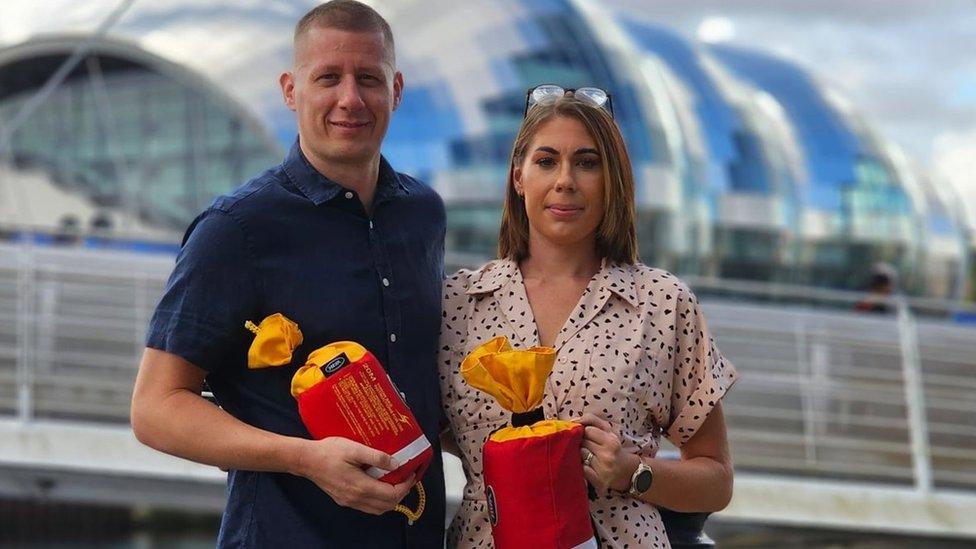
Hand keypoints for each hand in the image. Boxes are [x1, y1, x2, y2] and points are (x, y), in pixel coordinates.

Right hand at [294, 437, 413, 514]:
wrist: (306, 461)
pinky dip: (379, 501)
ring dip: (390, 499)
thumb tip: (396, 464)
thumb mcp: (355, 449)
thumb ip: (377, 457)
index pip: (391, 495)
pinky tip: (379, 487)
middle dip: (401, 493)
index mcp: (361, 486)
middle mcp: (356, 498)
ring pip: (377, 509)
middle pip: (387, 506)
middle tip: (406, 478)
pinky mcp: (344, 500)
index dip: (405, 486)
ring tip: (396, 483)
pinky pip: (368, 507)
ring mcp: (349, 502)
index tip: (411, 474)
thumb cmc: (329, 452)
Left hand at [575, 413, 638, 492]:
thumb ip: (592, 419)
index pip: (588, 430)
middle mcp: (608, 455)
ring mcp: (603, 470)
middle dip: (584, 443)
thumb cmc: (612, 447)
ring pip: (581, 455)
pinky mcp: (598, 481)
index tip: (590, 436)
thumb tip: (574, 419)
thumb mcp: (607, 430)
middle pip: (583, 443)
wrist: (625, 471)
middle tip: (591, 447)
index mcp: (612, 441)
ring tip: (590, 457)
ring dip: (582, 455)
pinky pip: (582, 470)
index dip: (586, 432)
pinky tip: (590, 467)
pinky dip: (583, 467)